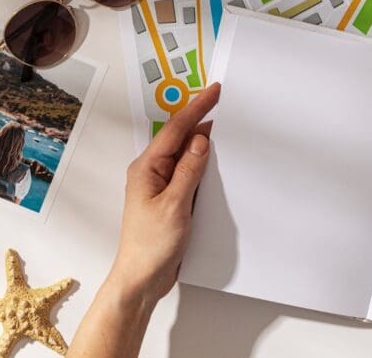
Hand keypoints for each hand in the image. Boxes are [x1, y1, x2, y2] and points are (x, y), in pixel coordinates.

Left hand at [106, 83, 219, 305]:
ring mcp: (161, 185)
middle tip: (229, 106)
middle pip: (181, 138)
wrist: (141, 279)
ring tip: (230, 131)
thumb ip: (189, 170)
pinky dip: (205, 165)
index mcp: (147, 167)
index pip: (176, 129)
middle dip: (204, 121)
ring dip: (206, 145)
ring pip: (187, 156)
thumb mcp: (175, 205)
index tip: (216, 91)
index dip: (197, 108)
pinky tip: (219, 165)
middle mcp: (152, 172)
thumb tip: (201, 140)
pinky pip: (189, 173)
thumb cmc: (151, 246)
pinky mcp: (171, 198)